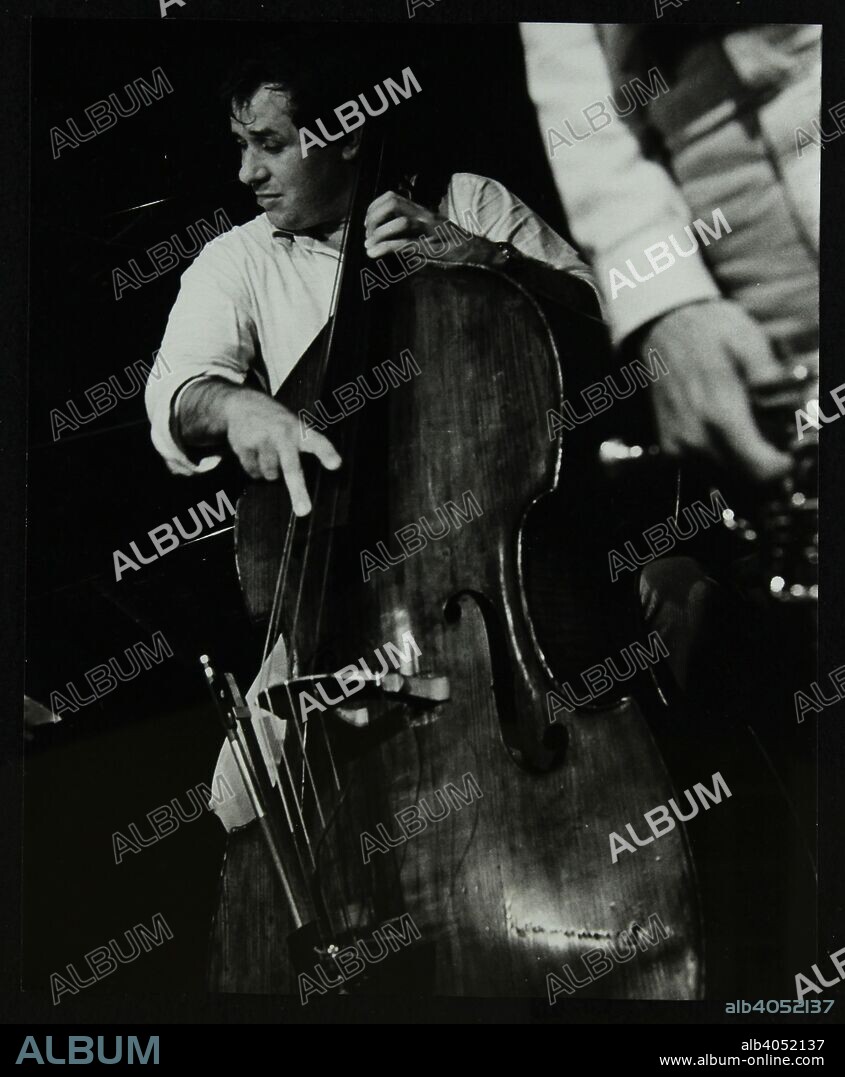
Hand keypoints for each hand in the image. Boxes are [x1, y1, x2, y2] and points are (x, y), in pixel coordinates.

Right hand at [222, 388, 340, 515]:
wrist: (242, 403)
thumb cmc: (276, 422)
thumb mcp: (294, 425)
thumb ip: (304, 444)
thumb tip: (320, 472)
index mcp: (299, 429)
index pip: (317, 442)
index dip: (326, 453)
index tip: (336, 464)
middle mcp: (282, 434)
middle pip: (292, 467)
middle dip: (298, 491)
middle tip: (304, 511)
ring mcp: (262, 439)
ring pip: (270, 474)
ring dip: (270, 473)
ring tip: (269, 457)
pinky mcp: (244, 445)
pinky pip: (253, 471)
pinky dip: (254, 470)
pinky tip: (254, 454)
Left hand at [363, 190, 497, 264]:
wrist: (480, 255)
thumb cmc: (453, 247)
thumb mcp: (430, 232)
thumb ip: (411, 230)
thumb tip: (386, 234)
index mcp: (423, 212)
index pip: (393, 197)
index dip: (374, 207)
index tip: (368, 223)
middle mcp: (426, 217)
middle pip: (393, 203)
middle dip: (374, 218)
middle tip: (367, 235)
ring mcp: (431, 232)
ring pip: (400, 223)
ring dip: (379, 234)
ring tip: (369, 246)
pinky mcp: (434, 249)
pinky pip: (407, 245)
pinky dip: (387, 248)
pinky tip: (375, 253)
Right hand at [639, 300, 791, 481]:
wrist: (663, 328)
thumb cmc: (710, 331)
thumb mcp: (748, 340)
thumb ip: (768, 374)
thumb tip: (782, 398)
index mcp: (719, 415)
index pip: (760, 470)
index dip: (783, 467)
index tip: (789, 453)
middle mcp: (695, 439)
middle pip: (745, 482)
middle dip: (766, 469)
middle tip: (776, 444)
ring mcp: (678, 448)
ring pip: (725, 481)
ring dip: (744, 468)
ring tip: (753, 437)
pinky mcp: (670, 450)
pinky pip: (705, 472)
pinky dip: (724, 464)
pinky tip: (730, 437)